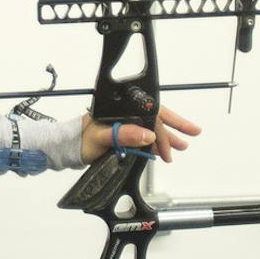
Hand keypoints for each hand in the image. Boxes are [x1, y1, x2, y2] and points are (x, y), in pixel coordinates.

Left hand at [80, 102, 200, 164]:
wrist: (66, 149)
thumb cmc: (79, 141)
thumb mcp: (102, 138)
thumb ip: (125, 135)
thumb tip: (147, 135)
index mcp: (120, 108)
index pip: (150, 115)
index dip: (165, 129)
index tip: (174, 144)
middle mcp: (123, 112)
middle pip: (155, 115)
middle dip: (175, 126)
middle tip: (192, 133)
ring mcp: (123, 122)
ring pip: (151, 125)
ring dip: (166, 136)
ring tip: (182, 144)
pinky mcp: (121, 132)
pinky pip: (143, 134)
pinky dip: (154, 142)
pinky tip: (162, 150)